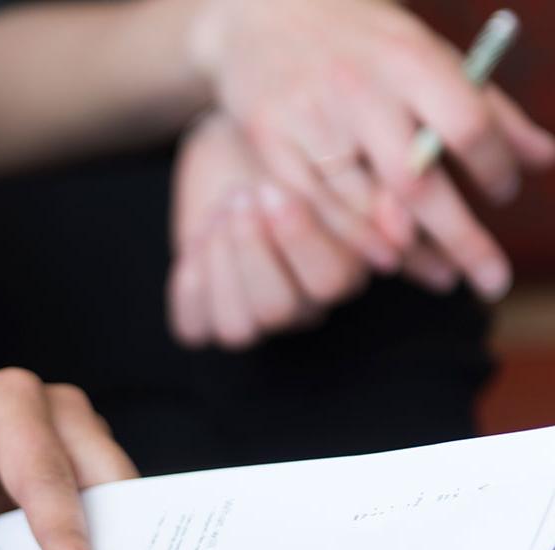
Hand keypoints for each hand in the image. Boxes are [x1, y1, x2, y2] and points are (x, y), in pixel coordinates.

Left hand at [0, 369, 138, 549]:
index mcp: (0, 406)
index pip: (45, 474)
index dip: (67, 533)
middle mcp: (49, 412)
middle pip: (102, 477)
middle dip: (117, 537)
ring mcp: (72, 437)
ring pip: (117, 492)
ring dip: (119, 544)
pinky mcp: (79, 467)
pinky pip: (106, 507)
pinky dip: (106, 545)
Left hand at [169, 112, 368, 347]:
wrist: (237, 143)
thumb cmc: (291, 148)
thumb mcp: (327, 155)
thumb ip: (366, 186)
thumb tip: (404, 214)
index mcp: (339, 271)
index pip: (330, 281)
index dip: (300, 240)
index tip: (276, 187)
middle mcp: (297, 305)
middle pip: (279, 310)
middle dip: (254, 251)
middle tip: (242, 197)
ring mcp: (249, 315)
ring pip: (237, 328)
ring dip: (223, 267)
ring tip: (220, 215)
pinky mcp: (204, 315)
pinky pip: (194, 329)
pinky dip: (191, 289)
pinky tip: (198, 242)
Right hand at [192, 0, 554, 299]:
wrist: (266, 13)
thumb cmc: (363, 42)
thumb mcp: (427, 55)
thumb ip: (488, 109)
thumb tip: (545, 159)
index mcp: (409, 59)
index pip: (465, 124)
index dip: (492, 167)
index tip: (503, 194)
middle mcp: (360, 91)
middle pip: (416, 182)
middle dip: (460, 238)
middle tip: (492, 279)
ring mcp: (310, 122)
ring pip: (365, 208)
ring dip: (410, 253)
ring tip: (444, 278)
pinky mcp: (271, 147)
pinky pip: (319, 213)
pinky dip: (356, 243)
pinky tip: (387, 262)